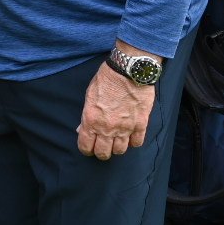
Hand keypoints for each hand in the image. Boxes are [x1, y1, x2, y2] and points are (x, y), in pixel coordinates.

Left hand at [76, 43, 159, 159]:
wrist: (128, 70)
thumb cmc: (106, 79)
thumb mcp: (89, 96)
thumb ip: (87, 115)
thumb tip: (83, 129)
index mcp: (91, 120)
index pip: (86, 146)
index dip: (86, 149)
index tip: (89, 147)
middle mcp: (107, 128)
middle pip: (103, 153)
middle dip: (101, 152)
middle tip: (102, 146)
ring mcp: (125, 127)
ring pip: (120, 151)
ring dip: (117, 147)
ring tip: (117, 140)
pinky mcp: (140, 124)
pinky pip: (137, 142)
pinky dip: (133, 141)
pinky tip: (131, 135)